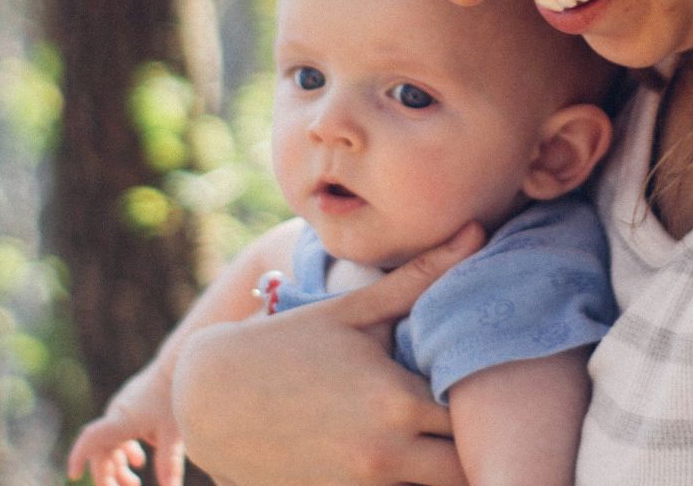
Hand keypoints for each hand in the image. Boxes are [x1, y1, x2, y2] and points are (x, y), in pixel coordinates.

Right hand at [66, 367, 183, 485]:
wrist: (176, 363)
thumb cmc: (174, 395)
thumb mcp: (174, 433)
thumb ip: (170, 463)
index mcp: (121, 420)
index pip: (91, 439)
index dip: (79, 456)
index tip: (73, 475)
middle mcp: (116, 415)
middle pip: (101, 451)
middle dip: (106, 476)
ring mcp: (121, 411)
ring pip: (110, 444)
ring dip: (118, 466)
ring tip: (134, 484)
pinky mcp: (130, 408)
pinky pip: (119, 434)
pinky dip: (126, 451)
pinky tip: (139, 461)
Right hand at [172, 224, 484, 485]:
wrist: (207, 398)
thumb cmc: (286, 346)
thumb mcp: (352, 311)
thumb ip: (420, 279)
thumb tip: (477, 231)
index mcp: (397, 401)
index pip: (476, 420)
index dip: (486, 409)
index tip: (482, 393)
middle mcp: (385, 454)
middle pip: (465, 474)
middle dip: (472, 454)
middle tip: (465, 430)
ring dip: (437, 473)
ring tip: (433, 446)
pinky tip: (398, 464)